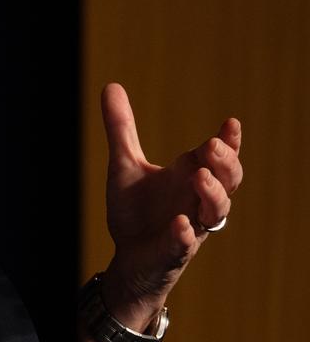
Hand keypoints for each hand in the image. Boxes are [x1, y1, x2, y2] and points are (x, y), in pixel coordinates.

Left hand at [100, 82, 242, 323]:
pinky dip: (183, 234)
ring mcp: (190, 226)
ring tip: (197, 177)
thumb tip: (111, 86)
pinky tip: (179, 223)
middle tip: (211, 146)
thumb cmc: (136, 210)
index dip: (228, 142)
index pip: (217, 157)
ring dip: (211, 194)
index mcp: (189, 176)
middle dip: (224, 164)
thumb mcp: (124, 164)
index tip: (230, 123)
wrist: (127, 255)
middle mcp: (196, 200)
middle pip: (227, 181)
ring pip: (216, 212)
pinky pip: (184, 244)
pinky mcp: (173, 251)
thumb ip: (121, 128)